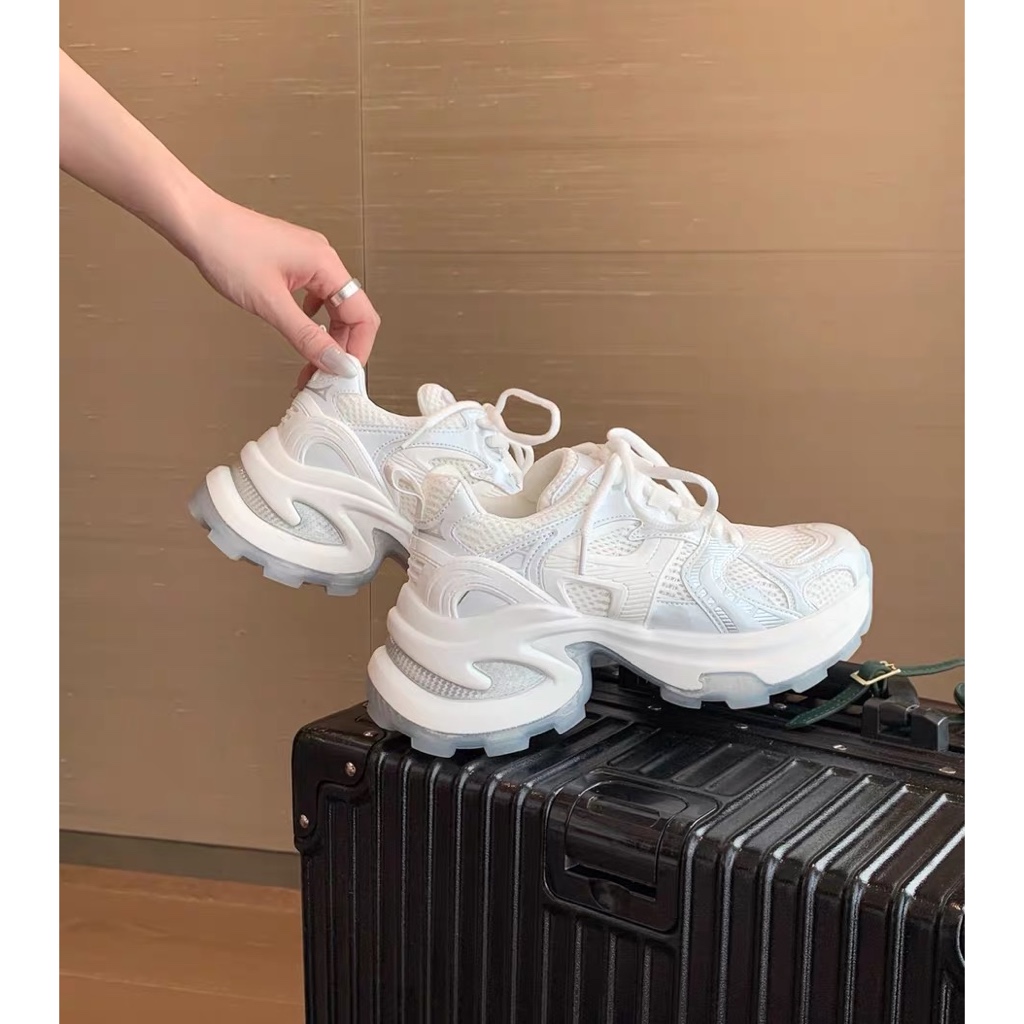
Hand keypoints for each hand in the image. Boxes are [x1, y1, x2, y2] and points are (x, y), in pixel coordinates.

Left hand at [188, 195, 379, 370]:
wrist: (196, 223)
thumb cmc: (227, 249)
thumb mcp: (271, 304)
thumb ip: (307, 337)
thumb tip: (336, 362)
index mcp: (326, 264)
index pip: (362, 315)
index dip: (358, 348)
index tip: (345, 375)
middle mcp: (323, 260)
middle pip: (351, 313)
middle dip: (341, 347)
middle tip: (325, 376)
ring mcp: (309, 261)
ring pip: (333, 308)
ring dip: (326, 337)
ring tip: (313, 362)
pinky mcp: (293, 264)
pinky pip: (317, 297)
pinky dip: (313, 321)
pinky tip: (301, 332)